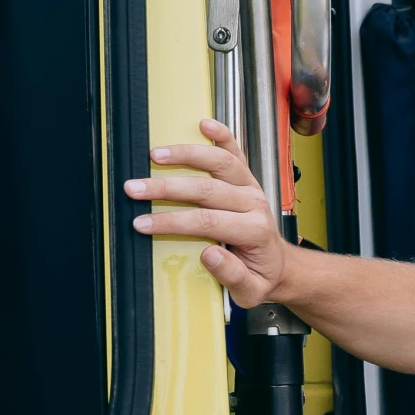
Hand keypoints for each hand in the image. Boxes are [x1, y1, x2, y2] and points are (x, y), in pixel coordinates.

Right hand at [125, 118, 293, 307]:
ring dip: (186, 155)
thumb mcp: (250, 291)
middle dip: (166, 188)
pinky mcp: (246, 178)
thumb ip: (232, 275)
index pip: (206, 222)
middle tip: (134, 189)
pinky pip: (236, 151)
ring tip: (154, 155)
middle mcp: (254, 203)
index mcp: (254, 231)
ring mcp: (251, 187)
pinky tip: (204, 123)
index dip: (172, 222)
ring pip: (219, 162)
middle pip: (206, 189)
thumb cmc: (260, 276)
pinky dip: (222, 134)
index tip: (143, 224)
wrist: (280, 265)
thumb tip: (209, 254)